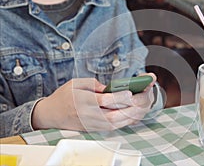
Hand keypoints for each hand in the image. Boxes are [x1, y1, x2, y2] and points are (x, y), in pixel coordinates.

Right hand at [32, 74, 155, 131]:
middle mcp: (90, 116)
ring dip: (133, 115)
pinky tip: (135, 113)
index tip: (130, 92)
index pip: (105, 101)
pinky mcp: (96, 129)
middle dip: (132, 107)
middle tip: (143, 97)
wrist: (52, 115)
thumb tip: (110, 88)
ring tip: (143, 104)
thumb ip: (94, 84)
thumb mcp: (76, 83)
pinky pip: (116, 127)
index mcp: (84, 102)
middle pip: (116, 115)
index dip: (119, 97)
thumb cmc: (64, 97)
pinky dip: (127, 121)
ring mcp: (94, 125)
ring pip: (118, 123)